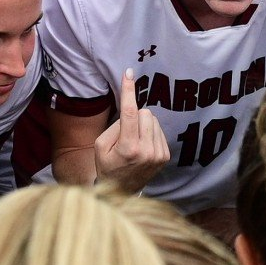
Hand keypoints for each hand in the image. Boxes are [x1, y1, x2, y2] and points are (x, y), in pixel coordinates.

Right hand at [94, 72, 168, 192]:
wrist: (121, 191)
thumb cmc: (107, 165)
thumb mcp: (100, 146)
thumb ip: (115, 126)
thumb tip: (132, 111)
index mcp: (127, 148)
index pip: (129, 112)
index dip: (128, 91)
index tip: (128, 74)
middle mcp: (146, 151)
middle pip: (144, 112)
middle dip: (134, 116)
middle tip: (125, 133)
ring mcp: (158, 154)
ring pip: (153, 120)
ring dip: (143, 124)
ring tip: (133, 141)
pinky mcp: (165, 156)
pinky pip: (159, 130)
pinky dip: (150, 132)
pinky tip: (142, 146)